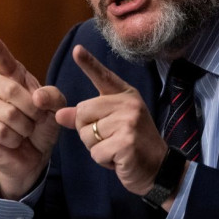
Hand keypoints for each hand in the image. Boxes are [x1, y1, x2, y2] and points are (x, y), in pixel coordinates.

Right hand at [0, 35, 64, 198]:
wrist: (33, 156)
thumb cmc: (42, 126)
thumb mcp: (56, 109)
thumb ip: (53, 97)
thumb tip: (37, 97)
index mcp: (13, 76)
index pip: (5, 61)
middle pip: (12, 90)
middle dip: (32, 110)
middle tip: (35, 119)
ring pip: (9, 114)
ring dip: (24, 128)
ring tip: (23, 131)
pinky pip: (1, 131)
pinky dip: (14, 139)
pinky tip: (12, 141)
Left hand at [55, 44, 167, 195]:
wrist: (159, 168)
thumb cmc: (132, 145)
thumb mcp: (111, 126)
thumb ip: (86, 118)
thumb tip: (59, 114)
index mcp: (125, 96)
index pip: (104, 76)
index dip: (89, 63)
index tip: (76, 50)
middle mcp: (128, 104)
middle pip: (83, 112)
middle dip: (88, 132)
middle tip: (111, 139)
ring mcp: (129, 122)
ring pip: (87, 134)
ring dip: (97, 149)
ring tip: (117, 149)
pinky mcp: (126, 142)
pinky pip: (96, 152)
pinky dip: (103, 161)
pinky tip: (119, 160)